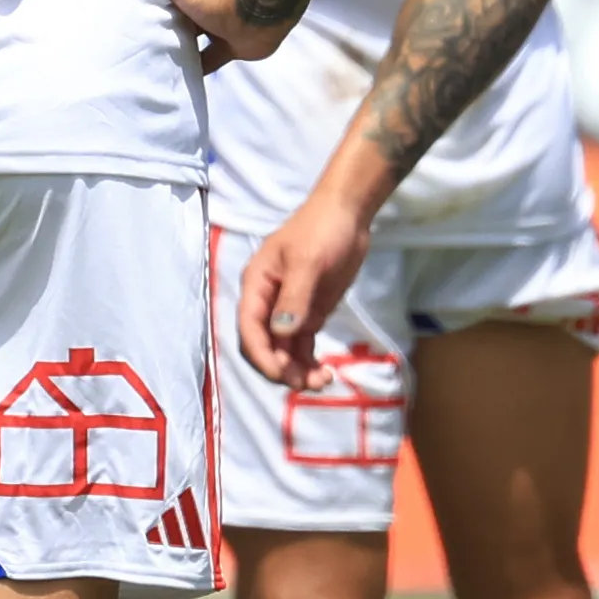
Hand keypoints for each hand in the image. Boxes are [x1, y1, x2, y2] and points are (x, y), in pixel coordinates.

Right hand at [96, 0, 286, 74]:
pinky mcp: (229, 42)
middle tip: (130, 18)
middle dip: (157, 6)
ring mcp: (216, 17)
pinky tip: (179, 76)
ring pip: (191, 28)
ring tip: (148, 48)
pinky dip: (198, 66)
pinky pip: (210, 57)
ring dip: (175, 37)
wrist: (254, 14)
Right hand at [238, 188, 375, 389]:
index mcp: (257, 285)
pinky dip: (309, 361)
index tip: (281, 372)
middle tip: (308, 383)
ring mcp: (288, 310)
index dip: (262, 354)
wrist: (349, 215)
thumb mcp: (308, 262)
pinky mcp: (309, 314)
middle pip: (265, 344)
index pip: (250, 327)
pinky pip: (302, 345)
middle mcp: (268, 302)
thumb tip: (282, 332)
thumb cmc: (322, 231)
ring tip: (322, 381)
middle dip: (281, 367)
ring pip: (284, 350)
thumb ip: (295, 298)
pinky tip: (324, 373)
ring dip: (298, 370)